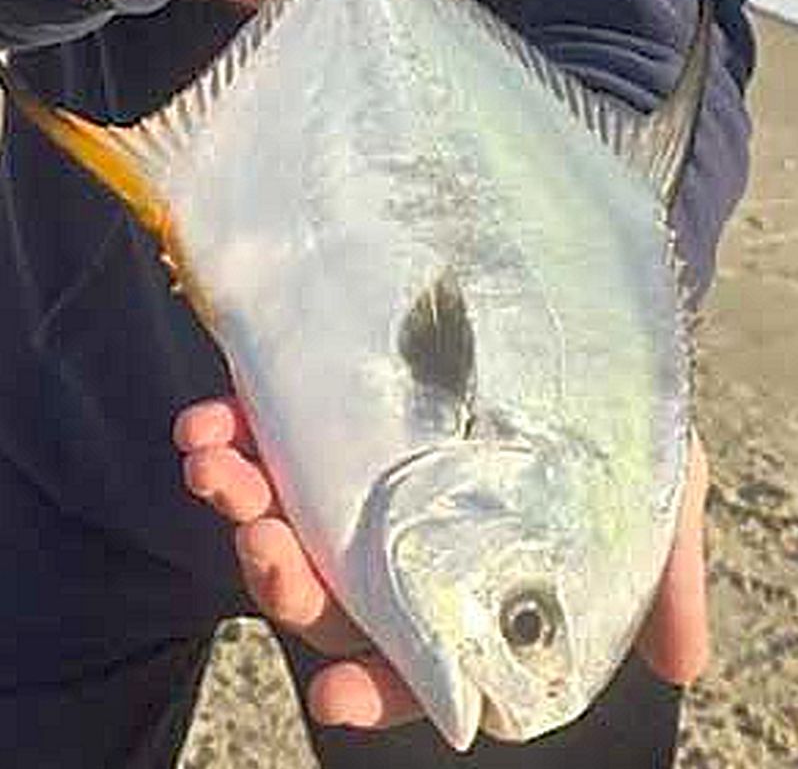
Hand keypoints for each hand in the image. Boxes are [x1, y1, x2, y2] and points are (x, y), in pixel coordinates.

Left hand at [174, 399, 709, 730]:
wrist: (580, 334)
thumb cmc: (614, 427)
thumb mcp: (654, 495)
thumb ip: (662, 574)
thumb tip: (685, 668)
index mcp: (461, 587)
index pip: (416, 664)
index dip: (379, 689)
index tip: (337, 697)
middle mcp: (397, 549)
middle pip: (324, 598)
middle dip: (283, 579)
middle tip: (265, 544)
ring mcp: (352, 490)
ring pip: (279, 525)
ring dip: (237, 506)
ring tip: (216, 465)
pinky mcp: (323, 428)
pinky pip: (258, 446)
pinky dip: (226, 438)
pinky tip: (211, 421)